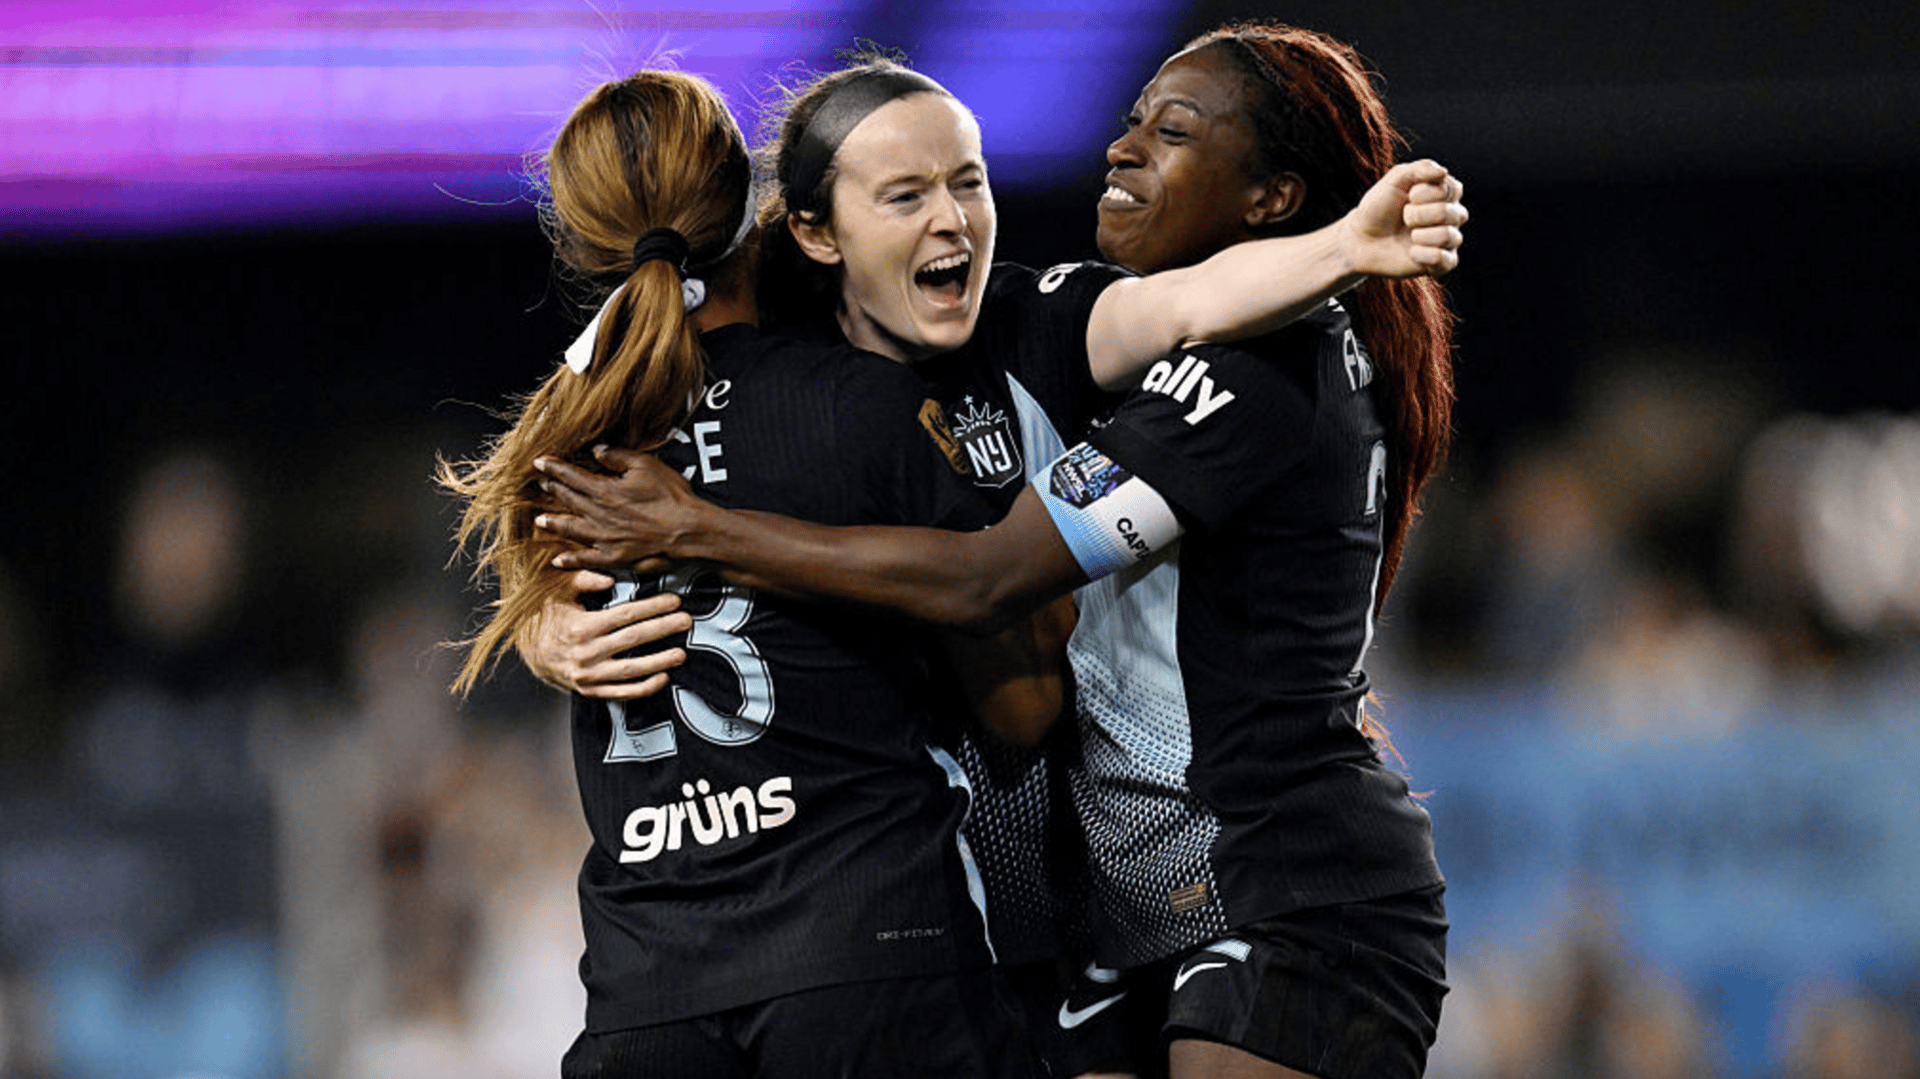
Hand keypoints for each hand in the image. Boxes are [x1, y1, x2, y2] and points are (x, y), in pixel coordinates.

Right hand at [516, 569, 691, 697]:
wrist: (529, 653)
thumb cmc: (549, 615)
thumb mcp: (559, 592)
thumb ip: (583, 580)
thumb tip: (609, 578)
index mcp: (580, 626)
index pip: (624, 615)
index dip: (652, 607)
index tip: (674, 600)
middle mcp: (585, 652)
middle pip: (633, 639)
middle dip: (663, 629)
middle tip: (687, 621)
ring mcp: (588, 675)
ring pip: (630, 670)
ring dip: (659, 662)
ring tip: (681, 654)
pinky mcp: (590, 691)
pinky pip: (621, 693)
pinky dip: (643, 688)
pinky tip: (663, 678)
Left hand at [533, 446, 702, 569]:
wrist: (688, 531)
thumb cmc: (672, 498)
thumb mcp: (646, 466)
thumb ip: (618, 457)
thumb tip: (597, 451)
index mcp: (605, 490)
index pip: (572, 476)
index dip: (554, 468)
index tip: (540, 462)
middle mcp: (599, 515)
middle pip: (568, 500)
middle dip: (551, 491)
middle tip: (538, 486)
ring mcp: (604, 538)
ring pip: (571, 529)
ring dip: (553, 523)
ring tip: (539, 521)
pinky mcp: (614, 557)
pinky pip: (586, 559)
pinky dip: (571, 560)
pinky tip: (559, 560)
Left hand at [1342, 159, 1467, 277]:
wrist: (1361, 238)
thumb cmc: (1379, 207)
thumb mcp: (1394, 180)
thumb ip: (1419, 169)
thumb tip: (1443, 172)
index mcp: (1445, 193)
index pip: (1451, 190)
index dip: (1424, 193)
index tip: (1408, 196)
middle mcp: (1452, 216)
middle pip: (1450, 214)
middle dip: (1418, 215)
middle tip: (1404, 217)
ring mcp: (1448, 240)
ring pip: (1449, 237)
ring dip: (1420, 235)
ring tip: (1409, 236)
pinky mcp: (1440, 263)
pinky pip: (1447, 261)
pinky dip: (1425, 256)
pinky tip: (1412, 253)